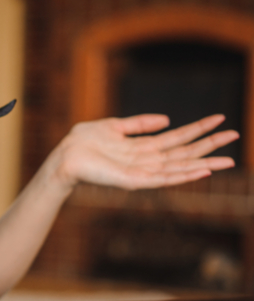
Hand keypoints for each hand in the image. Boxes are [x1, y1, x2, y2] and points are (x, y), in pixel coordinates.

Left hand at [51, 114, 238, 191]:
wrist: (64, 156)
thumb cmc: (84, 142)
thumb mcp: (114, 126)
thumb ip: (140, 124)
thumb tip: (167, 119)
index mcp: (142, 147)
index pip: (177, 138)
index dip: (198, 129)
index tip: (219, 120)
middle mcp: (146, 160)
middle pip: (184, 152)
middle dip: (209, 145)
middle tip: (236, 136)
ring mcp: (142, 172)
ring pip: (179, 167)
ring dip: (203, 163)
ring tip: (228, 160)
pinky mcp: (133, 181)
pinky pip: (162, 179)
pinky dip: (182, 175)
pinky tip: (199, 171)